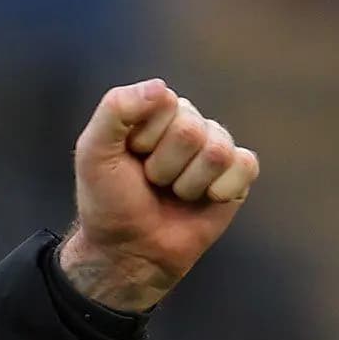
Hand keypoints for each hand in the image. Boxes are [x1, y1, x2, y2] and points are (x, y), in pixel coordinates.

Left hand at [59, 80, 259, 314]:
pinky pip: (245, 166)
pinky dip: (222, 190)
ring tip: (173, 193)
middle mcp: (189, 124)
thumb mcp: (94, 151)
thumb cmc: (109, 202)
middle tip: (152, 182)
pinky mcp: (237, 177)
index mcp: (157, 110)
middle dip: (165, 166)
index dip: (144, 139)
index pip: (165, 103)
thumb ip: (116, 109)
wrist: (128, 252)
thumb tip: (162, 87)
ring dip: (188, 184)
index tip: (130, 158)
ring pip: (217, 151)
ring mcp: (215, 149)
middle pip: (191, 131)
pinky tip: (204, 200)